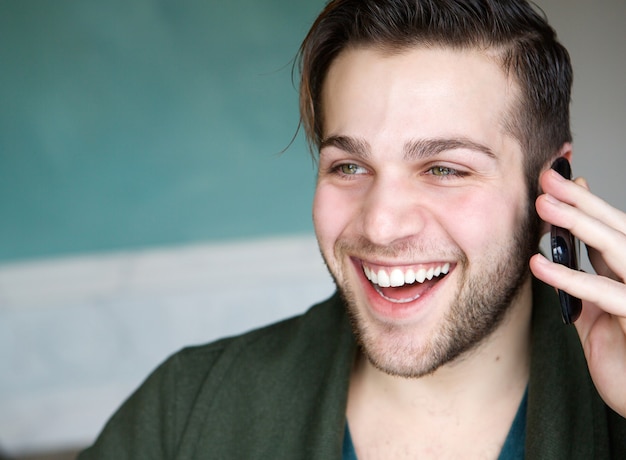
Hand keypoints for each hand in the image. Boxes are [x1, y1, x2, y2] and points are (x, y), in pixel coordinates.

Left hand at [529, 167, 625, 417]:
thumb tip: (555, 254)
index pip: (609, 228)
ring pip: (615, 249)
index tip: (559, 179)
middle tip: (548, 176)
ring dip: (578, 224)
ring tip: (544, 204)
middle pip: (614, 228)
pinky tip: (539, 265)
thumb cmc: (619, 354)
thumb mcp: (593, 312)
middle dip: (580, 200)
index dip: (585, 203)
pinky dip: (570, 277)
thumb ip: (582, 283)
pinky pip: (604, 293)